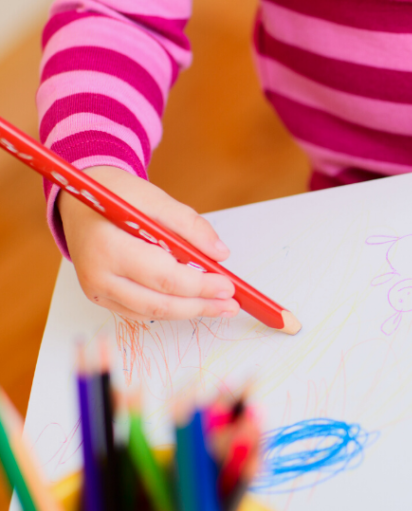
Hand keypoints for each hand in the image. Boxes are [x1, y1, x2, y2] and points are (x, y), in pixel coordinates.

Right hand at [59, 166, 239, 321]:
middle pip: (157, 302)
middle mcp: (96, 274)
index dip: (199, 285)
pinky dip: (168, 309)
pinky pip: (140, 311)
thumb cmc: (119, 198)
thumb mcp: (156, 199)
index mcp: (107, 247)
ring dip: (187, 311)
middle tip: (230, 304)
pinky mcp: (100, 297)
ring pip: (150, 312)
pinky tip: (192, 303)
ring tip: (219, 307)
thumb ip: (190, 226)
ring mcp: (96, 290)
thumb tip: (220, 254)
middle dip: (199, 305)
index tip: (228, 286)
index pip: (163, 276)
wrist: (81, 203)